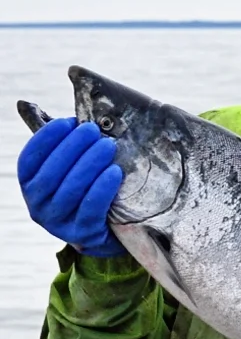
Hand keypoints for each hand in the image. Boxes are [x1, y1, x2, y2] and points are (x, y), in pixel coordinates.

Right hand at [17, 117, 126, 256]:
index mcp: (29, 185)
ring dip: (89, 165)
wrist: (105, 229)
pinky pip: (91, 209)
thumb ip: (56, 141)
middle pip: (50, 174)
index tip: (68, 121)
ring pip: (70, 191)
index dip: (46, 139)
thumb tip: (26, 104)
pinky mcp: (82, 234)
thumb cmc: (84, 186)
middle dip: (72, 149)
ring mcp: (58, 223)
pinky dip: (102, 188)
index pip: (29, 160)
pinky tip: (115, 171)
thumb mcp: (67, 165)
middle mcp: (37, 205)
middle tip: (93, 130)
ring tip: (108, 146)